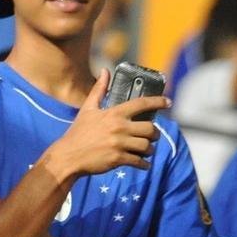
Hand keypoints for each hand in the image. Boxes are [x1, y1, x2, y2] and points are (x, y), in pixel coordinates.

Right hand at [39, 68, 168, 181]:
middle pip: (150, 129)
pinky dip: (144, 164)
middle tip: (152, 136)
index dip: (158, 101)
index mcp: (114, 113)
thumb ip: (99, 90)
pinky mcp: (118, 159)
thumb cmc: (78, 133)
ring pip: (147, 146)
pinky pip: (139, 162)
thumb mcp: (87, 109)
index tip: (168, 102)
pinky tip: (143, 164)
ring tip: (146, 150)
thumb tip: (105, 71)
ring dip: (150, 150)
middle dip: (154, 134)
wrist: (68, 156)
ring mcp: (119, 144)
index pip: (142, 103)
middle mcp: (119, 127)